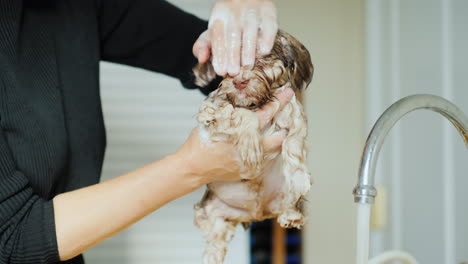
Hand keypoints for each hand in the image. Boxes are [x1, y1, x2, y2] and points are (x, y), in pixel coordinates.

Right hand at [176, 88, 293, 184]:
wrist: (194, 166)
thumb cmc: (202, 139)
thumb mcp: (215, 116)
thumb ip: (230, 104)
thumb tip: (240, 88)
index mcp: (245, 128)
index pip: (269, 111)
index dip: (280, 100)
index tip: (288, 92)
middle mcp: (253, 146)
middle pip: (280, 134)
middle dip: (285, 123)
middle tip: (285, 116)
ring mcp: (253, 161)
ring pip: (276, 149)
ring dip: (277, 138)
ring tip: (277, 131)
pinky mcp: (251, 171)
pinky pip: (266, 160)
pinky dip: (267, 151)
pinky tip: (261, 145)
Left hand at [193, 0, 277, 76]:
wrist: (248, 5)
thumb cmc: (229, 25)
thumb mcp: (212, 33)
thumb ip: (203, 46)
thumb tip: (201, 58)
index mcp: (219, 14)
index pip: (217, 34)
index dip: (219, 54)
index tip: (221, 71)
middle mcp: (235, 9)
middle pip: (233, 33)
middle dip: (232, 55)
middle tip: (233, 72)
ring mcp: (252, 9)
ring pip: (250, 29)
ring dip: (248, 49)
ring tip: (247, 66)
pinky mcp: (268, 10)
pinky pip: (269, 24)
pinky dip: (267, 38)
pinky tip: (264, 51)